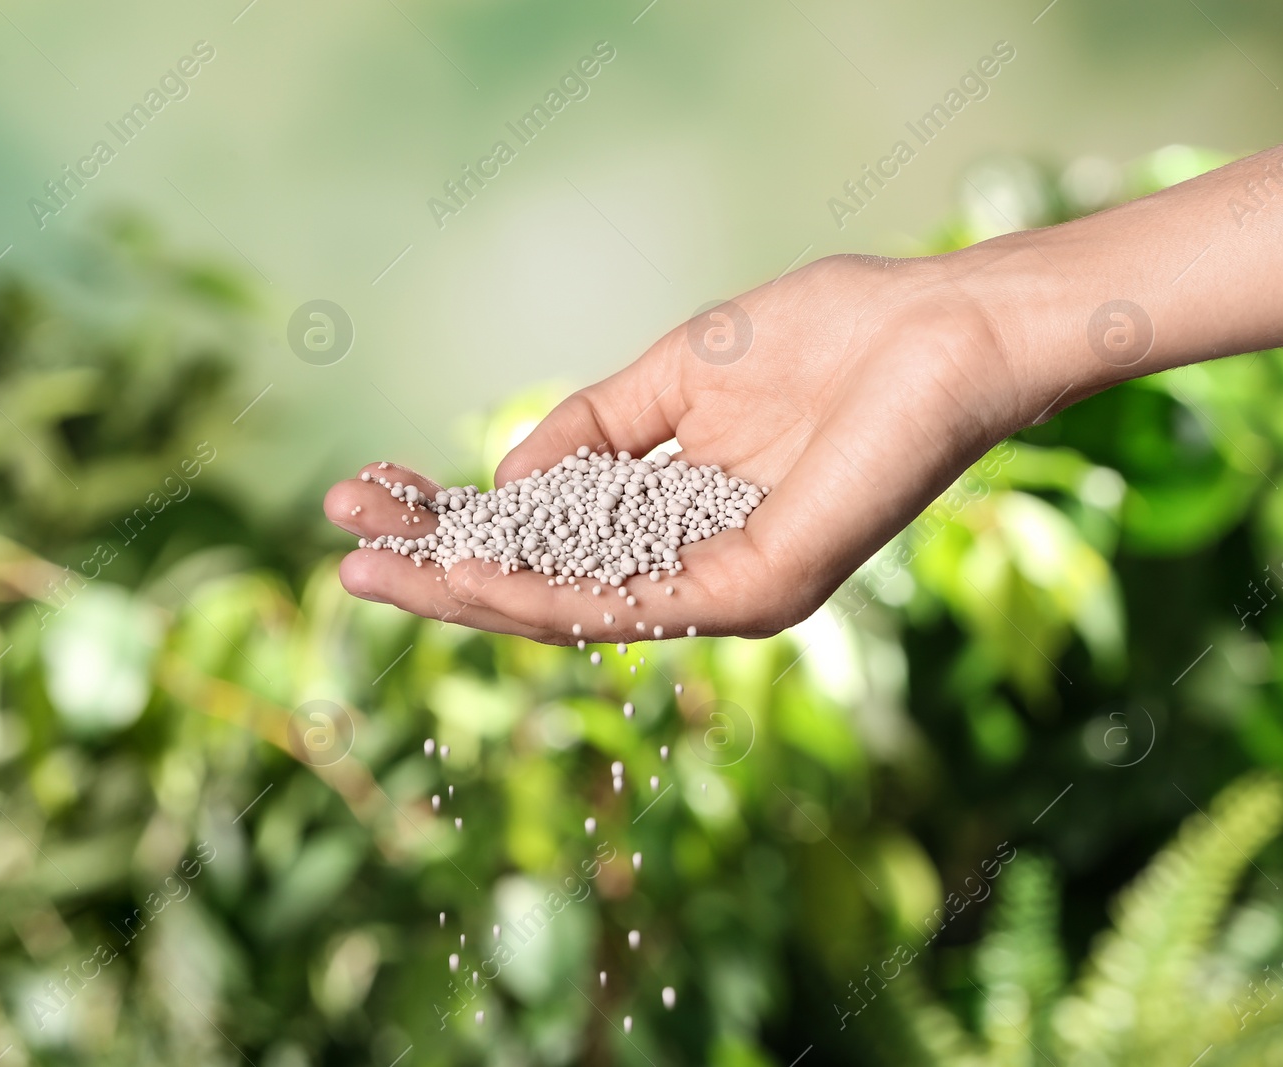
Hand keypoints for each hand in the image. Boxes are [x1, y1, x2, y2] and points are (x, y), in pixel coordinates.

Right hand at [324, 254, 1035, 642]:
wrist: (940, 328)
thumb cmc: (827, 335)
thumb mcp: (675, 373)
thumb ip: (590, 431)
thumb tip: (500, 483)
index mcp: (672, 512)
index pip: (540, 530)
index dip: (450, 516)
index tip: (369, 489)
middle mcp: (690, 563)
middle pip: (541, 581)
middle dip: (437, 565)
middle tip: (342, 547)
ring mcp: (722, 588)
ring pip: (570, 608)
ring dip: (465, 591)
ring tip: (373, 567)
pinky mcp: (756, 593)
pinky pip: (628, 605)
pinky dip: (541, 592)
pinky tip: (467, 573)